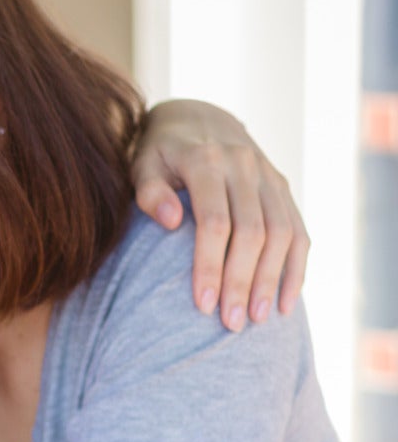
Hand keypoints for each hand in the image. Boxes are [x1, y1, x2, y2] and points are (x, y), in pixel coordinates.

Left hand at [132, 100, 309, 328]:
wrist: (195, 118)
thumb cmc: (158, 153)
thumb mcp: (141, 164)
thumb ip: (149, 191)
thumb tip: (170, 221)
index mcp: (206, 160)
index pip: (214, 222)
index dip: (211, 266)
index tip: (202, 306)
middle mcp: (244, 165)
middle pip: (252, 232)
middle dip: (242, 281)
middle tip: (230, 324)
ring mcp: (269, 176)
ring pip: (282, 233)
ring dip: (272, 280)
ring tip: (258, 319)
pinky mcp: (283, 188)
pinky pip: (299, 230)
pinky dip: (296, 268)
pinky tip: (287, 302)